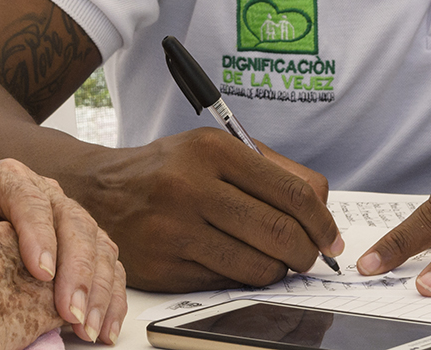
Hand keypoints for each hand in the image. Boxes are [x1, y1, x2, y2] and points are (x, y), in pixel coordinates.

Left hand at [0, 129, 125, 342]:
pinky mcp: (81, 244)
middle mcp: (44, 193)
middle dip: (77, 271)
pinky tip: (104, 327)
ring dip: (98, 289)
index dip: (39, 235)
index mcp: (7, 180)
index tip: (41, 273)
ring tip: (88, 329)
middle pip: (72, 223)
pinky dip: (110, 298)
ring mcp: (66, 217)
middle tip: (70, 313)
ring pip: (97, 244)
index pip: (29, 200)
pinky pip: (107, 265)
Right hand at [80, 127, 341, 290]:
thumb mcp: (214, 148)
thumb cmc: (170, 169)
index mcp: (212, 150)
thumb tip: (322, 207)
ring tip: (274, 260)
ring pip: (259, 267)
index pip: (292, 192)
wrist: (100, 192)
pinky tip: (238, 262)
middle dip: (308, 252)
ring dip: (279, 270)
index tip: (331, 238)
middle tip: (310, 256)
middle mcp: (192, 187)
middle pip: (280, 233)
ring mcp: (176, 230)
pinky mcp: (166, 267)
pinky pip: (227, 282)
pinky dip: (244, 278)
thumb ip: (272, 169)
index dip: (323, 222)